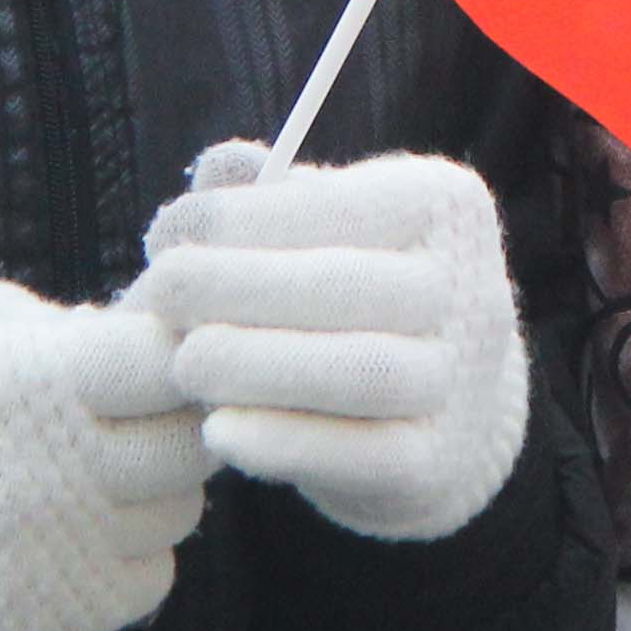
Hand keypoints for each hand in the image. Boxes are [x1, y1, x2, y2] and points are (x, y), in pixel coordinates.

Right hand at [0, 276, 208, 630]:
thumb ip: (76, 329)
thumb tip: (164, 335)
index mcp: (42, 381)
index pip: (170, 360)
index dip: (178, 350)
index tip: (161, 349)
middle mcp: (59, 472)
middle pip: (191, 445)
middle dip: (179, 419)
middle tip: (143, 411)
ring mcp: (55, 553)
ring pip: (176, 516)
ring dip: (155, 490)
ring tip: (94, 471)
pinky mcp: (46, 616)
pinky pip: (145, 582)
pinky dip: (129, 556)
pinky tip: (80, 528)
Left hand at [142, 141, 527, 544]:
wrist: (439, 404)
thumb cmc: (356, 296)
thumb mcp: (326, 229)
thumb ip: (270, 197)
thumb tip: (216, 169)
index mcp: (445, 204)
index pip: (335, 204)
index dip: (238, 219)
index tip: (163, 237)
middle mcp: (471, 286)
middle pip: (345, 287)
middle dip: (237, 288)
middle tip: (159, 298)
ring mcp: (463, 380)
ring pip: (358, 372)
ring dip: (256, 365)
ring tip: (184, 362)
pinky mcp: (439, 461)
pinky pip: (360, 454)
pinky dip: (283, 443)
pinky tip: (218, 431)